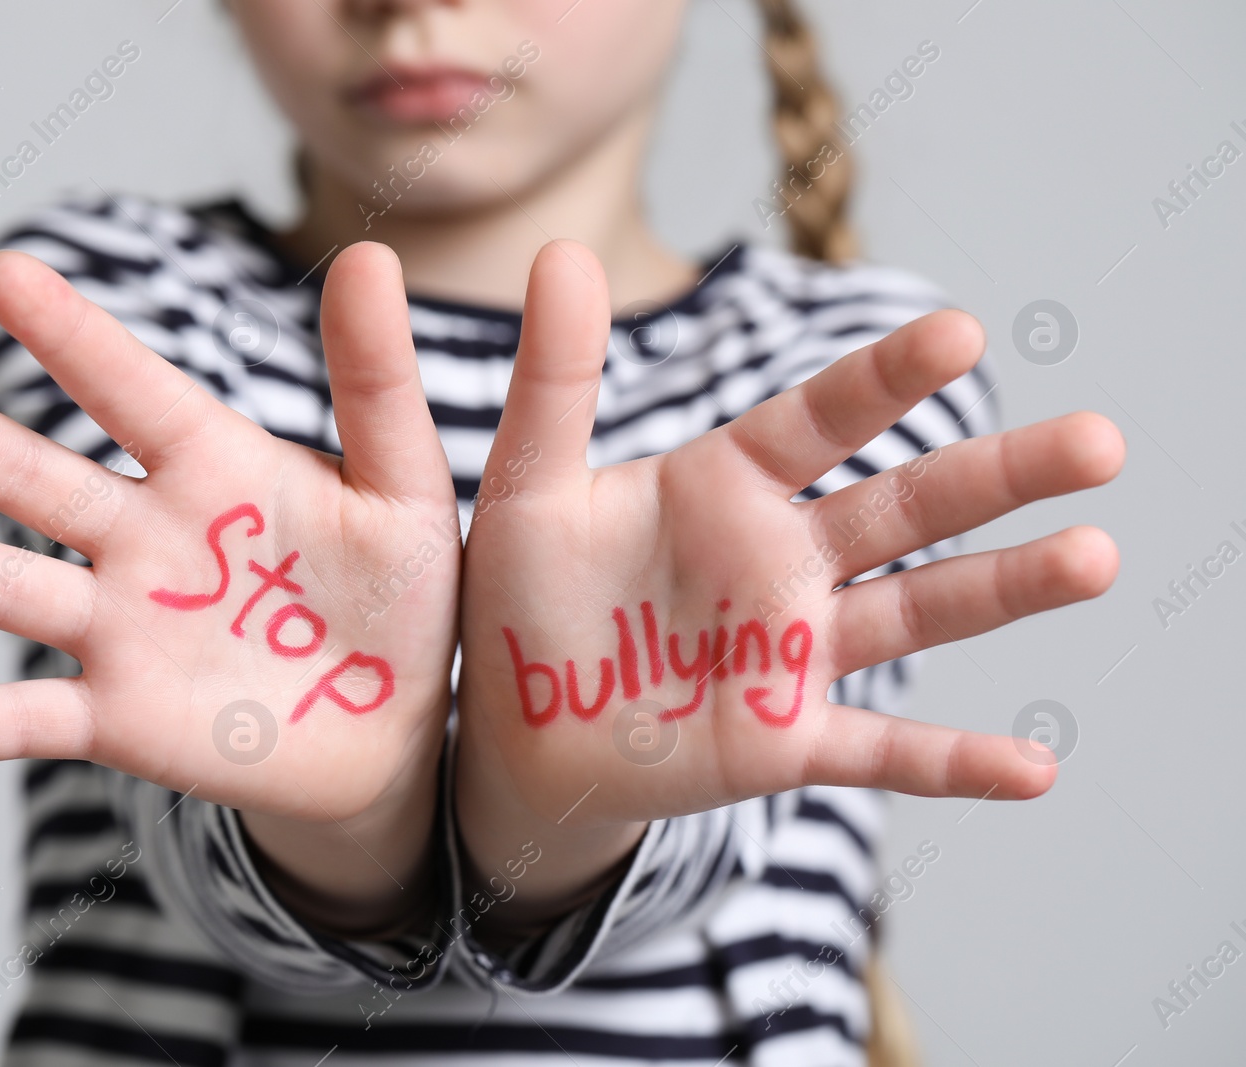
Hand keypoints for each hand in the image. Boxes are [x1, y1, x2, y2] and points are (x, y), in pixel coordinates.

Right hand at [0, 244, 459, 831]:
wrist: (393, 729)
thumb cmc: (400, 596)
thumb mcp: (403, 488)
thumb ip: (378, 385)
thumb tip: (369, 255)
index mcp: (215, 468)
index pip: (134, 394)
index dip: (76, 339)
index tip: (3, 272)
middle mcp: (147, 538)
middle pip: (33, 480)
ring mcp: (124, 629)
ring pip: (9, 590)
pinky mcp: (120, 717)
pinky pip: (27, 720)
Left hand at [453, 242, 1122, 921]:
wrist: (523, 725)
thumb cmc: (527, 594)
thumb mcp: (528, 484)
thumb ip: (555, 380)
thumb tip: (562, 251)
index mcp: (726, 485)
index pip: (820, 420)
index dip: (885, 379)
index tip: (959, 333)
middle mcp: (780, 559)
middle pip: (905, 506)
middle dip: (997, 475)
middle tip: (1098, 441)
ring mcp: (791, 650)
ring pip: (916, 611)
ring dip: (1005, 587)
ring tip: (1097, 554)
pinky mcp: (782, 738)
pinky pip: (879, 752)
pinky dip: (954, 763)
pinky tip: (1035, 769)